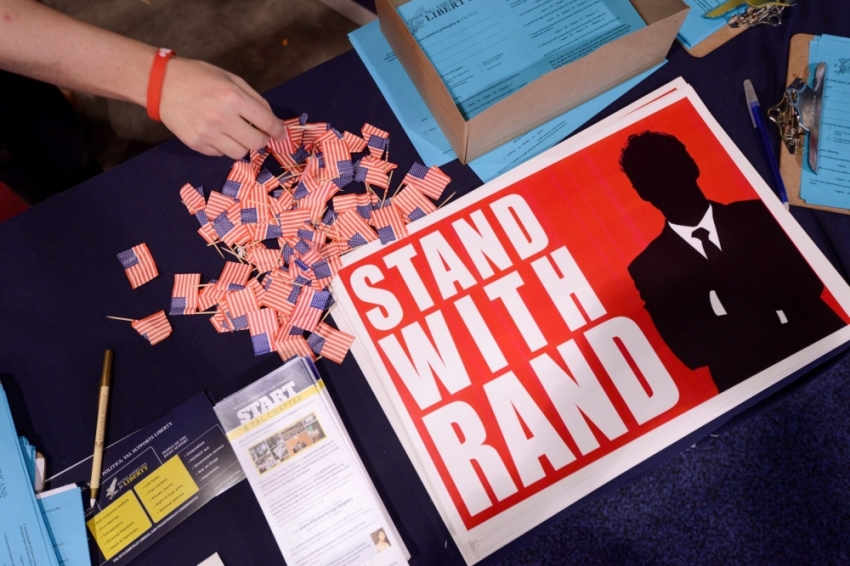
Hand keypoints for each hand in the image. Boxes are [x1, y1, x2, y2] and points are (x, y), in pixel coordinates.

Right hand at [158, 58, 284, 158]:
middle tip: (258, 133)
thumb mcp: (230, 78)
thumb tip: (272, 120)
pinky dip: (223, 146)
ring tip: (234, 132)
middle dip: (262, 139)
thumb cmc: (198, 77)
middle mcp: (221, 118)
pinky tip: (216, 133)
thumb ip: (254, 99)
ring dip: (242, 144)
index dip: (278, 130)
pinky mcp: (195, 144)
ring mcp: (207, 134)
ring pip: (239, 153)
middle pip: (256, 143)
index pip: (267, 122)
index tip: (279, 133)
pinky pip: (220, 154)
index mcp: (233, 97)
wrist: (160, 84)